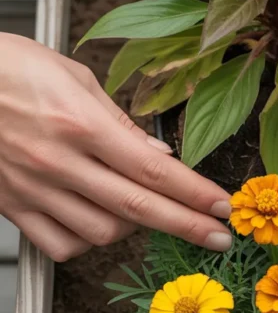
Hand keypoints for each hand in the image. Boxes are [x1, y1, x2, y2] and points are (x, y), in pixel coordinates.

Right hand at [0, 35, 232, 261]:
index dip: (194, 193)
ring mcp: (34, 188)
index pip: (153, 169)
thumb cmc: (10, 67)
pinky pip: (61, 245)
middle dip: (189, 227)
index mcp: (80, 123)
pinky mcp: (11, 206)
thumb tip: (159, 155)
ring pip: (102, 232)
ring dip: (135, 227)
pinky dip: (87, 241)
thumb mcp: (73, 77)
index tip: (223, 206)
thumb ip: (119, 122)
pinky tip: (96, 222)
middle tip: (221, 239)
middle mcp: (59, 161)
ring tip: (145, 209)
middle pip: (139, 207)